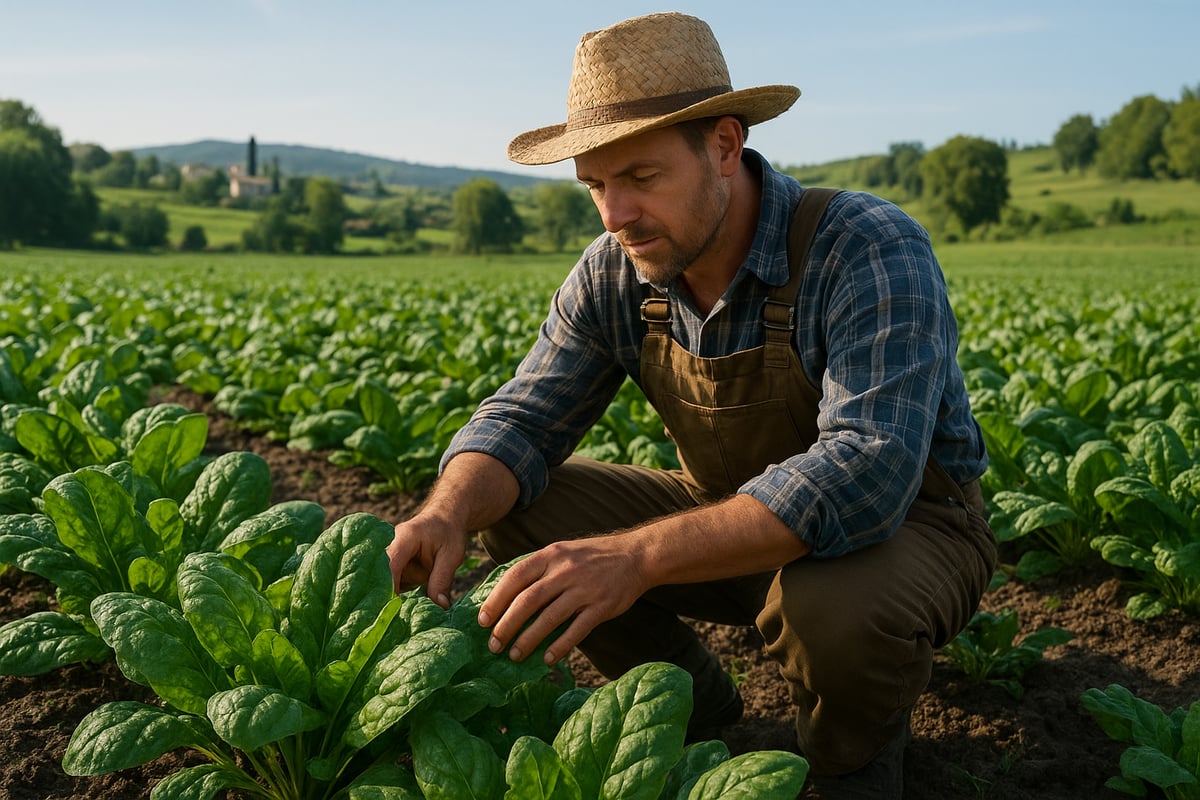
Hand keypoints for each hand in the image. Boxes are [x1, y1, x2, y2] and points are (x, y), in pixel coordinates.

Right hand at [387, 512, 465, 608]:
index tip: (395, 609)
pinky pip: (395, 582)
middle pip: (387, 577)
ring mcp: (389, 555)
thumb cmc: (449, 532)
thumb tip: (439, 606)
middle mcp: (390, 545)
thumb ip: (442, 580)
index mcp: (404, 539)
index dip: (390, 589)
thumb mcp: (452, 556)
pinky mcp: (392, 564)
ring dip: (409, 587)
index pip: (389, 567)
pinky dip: (407, 586)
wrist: (445, 517)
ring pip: (393, 582)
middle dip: (400, 591)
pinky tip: (421, 579)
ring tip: (428, 573)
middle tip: (415, 598)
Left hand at [476, 536, 646, 663]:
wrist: (636, 556)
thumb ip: (538, 569)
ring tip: (514, 655)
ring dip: (528, 640)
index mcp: (551, 555)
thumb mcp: (562, 552)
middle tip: (493, 645)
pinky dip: (560, 646)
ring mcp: (584, 589)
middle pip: (528, 601)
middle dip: (506, 625)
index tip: (482, 620)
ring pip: (549, 618)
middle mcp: (565, 570)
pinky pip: (577, 630)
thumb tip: (505, 596)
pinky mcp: (602, 606)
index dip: (496, 600)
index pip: (515, 577)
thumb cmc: (592, 557)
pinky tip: (547, 659)